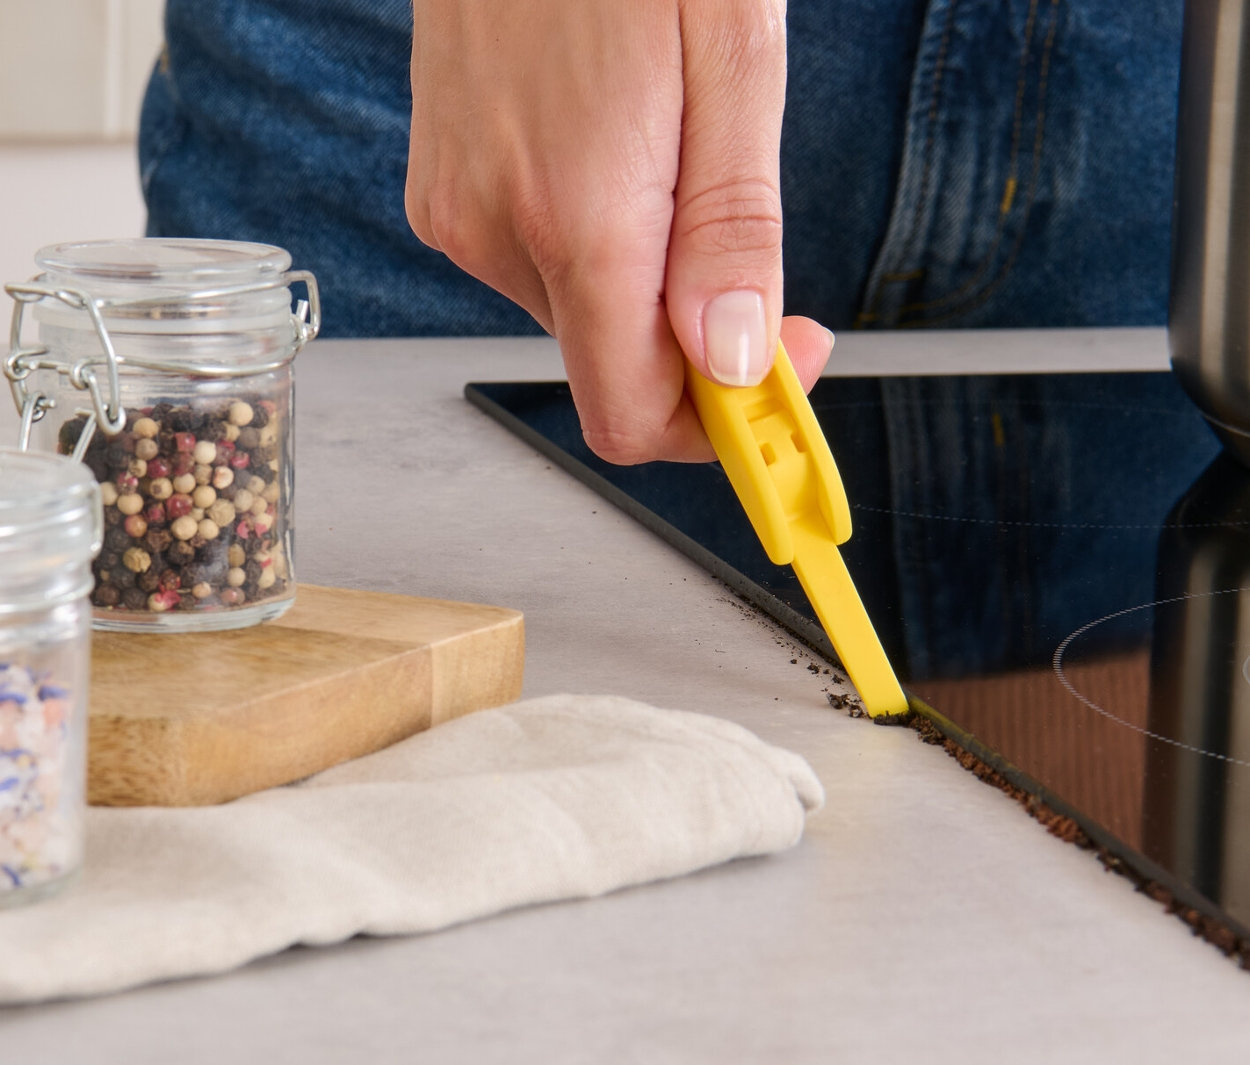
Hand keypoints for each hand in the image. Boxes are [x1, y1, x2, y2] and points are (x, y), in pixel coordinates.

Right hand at [406, 0, 833, 462]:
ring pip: (580, 316)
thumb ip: (730, 230)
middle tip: (763, 286)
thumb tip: (732, 360)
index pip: (630, 412)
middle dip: (696, 351)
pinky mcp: (444, 188)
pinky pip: (540, 265)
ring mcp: (460, 211)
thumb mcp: (732, 65)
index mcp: (580, 213)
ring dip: (647, 289)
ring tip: (676, 175)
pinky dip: (598, 250)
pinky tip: (619, 165)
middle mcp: (500, 230)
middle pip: (612, 370)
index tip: (777, 399)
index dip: (714, 431)